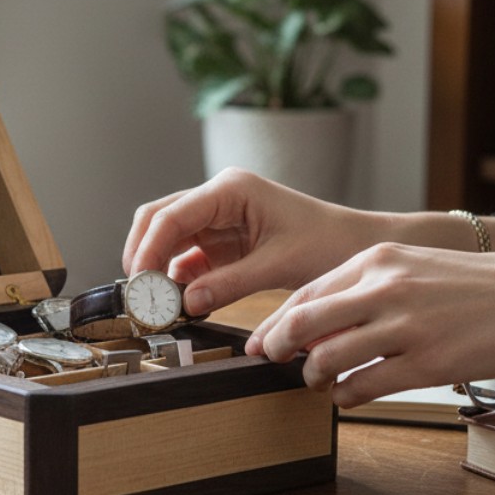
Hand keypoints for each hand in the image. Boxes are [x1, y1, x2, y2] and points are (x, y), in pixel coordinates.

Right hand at [123, 168, 387, 315]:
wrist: (355, 247)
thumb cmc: (328, 243)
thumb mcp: (279, 264)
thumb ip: (229, 283)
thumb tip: (184, 303)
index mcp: (231, 189)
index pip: (171, 215)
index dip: (148, 249)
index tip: (140, 283)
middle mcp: (218, 198)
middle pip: (158, 220)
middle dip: (143, 256)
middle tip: (139, 295)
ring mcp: (218, 220)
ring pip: (167, 240)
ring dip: (157, 270)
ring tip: (156, 305)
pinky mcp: (223, 243)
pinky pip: (187, 260)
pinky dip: (177, 281)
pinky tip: (178, 304)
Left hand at [248, 242, 494, 406]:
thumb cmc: (480, 286)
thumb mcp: (416, 265)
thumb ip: (368, 285)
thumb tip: (318, 319)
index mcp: (379, 259)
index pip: (306, 293)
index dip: (275, 322)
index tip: (260, 341)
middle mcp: (386, 289)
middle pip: (303, 324)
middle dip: (277, 349)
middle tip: (271, 363)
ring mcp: (405, 327)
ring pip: (328, 359)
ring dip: (314, 377)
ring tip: (319, 383)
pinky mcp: (426, 364)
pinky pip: (364, 386)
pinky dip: (346, 396)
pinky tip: (349, 396)